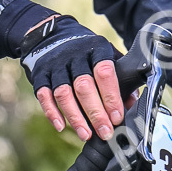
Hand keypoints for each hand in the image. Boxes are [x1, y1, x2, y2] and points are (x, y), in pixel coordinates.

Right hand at [19, 15, 123, 141]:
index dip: (111, 97)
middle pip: (84, 86)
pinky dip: (52, 112)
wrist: (52, 35)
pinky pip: (44, 96)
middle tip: (105, 132)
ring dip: (75, 117)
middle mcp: (74, 55)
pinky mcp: (40, 75)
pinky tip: (61, 126)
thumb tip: (131, 103)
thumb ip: (120, 77)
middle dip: (95, 112)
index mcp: (96, 48)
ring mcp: (55, 65)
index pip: (104, 72)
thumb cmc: (86, 52)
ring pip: (64, 93)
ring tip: (86, 134)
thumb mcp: (106, 55)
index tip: (117, 117)